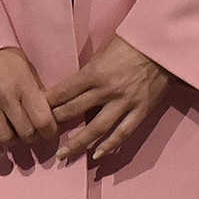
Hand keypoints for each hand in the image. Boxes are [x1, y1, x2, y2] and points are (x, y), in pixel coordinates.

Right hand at [0, 47, 57, 161]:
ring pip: (4, 139)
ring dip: (13, 143)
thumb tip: (48, 115)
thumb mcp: (25, 66)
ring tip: (15, 138)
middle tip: (32, 135)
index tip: (49, 132)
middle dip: (32, 138)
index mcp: (23, 84)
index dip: (49, 132)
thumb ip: (35, 90)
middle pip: (25, 133)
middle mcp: (5, 96)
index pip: (42, 121)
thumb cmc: (1, 54)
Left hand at [47, 37, 174, 167]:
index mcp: (95, 72)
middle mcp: (107, 89)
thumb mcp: (103, 52)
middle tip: (42, 134)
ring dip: (78, 143)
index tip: (36, 111)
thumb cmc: (131, 43)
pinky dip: (109, 145)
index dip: (48, 103)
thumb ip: (89, 71)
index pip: (65, 91)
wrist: (162, 45)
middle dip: (56, 123)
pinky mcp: (141, 110)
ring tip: (65, 155)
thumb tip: (71, 87)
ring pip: (97, 128)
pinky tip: (96, 155)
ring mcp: (125, 102)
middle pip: (75, 110)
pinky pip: (123, 132)